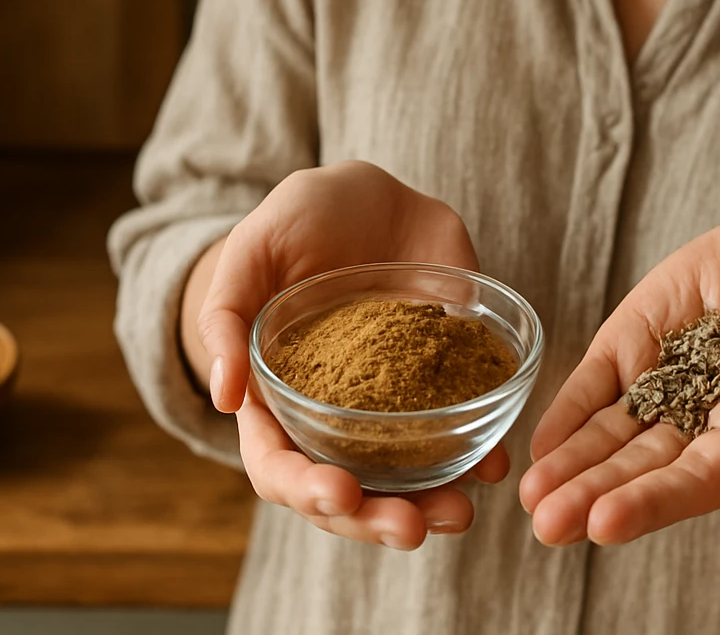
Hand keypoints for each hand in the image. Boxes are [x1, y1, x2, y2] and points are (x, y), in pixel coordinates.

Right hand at [198, 160, 509, 549]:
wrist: (372, 193)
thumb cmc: (299, 220)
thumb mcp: (253, 251)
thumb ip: (227, 315)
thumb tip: (224, 396)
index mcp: (277, 398)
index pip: (279, 467)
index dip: (305, 490)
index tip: (340, 494)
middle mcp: (333, 417)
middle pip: (345, 494)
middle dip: (374, 520)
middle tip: (411, 527)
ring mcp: (389, 407)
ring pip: (403, 479)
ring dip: (429, 506)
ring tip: (458, 514)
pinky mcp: (440, 383)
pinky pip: (459, 433)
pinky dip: (477, 456)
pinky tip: (495, 463)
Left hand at [519, 219, 719, 545]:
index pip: (702, 478)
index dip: (655, 501)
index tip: (605, 523)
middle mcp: (701, 422)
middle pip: (645, 469)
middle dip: (594, 497)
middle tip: (549, 524)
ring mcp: (661, 385)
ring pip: (612, 436)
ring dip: (572, 468)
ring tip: (533, 498)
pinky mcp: (630, 348)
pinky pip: (595, 386)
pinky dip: (566, 414)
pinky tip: (539, 447)